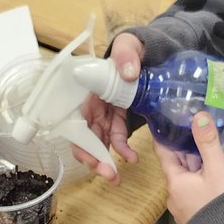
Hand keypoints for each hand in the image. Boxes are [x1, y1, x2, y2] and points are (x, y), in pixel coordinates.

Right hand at [74, 32, 142, 183]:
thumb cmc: (133, 49)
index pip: (74, 121)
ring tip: (115, 178)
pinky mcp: (117, 120)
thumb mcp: (129, 45)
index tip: (90, 157)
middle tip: (106, 173)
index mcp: (85, 90)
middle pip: (83, 138)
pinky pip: (116, 140)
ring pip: (98, 144)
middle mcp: (90, 105)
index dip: (79, 141)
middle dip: (92, 159)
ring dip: (105, 162)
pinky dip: (122, 151)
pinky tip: (132, 159)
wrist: (150, 55)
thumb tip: (127, 74)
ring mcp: (103, 115)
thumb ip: (126, 54)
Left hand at [153, 111, 223, 223]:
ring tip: (205, 148)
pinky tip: (211, 174)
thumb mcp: (217, 169)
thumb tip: (198, 114)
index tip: (165, 119)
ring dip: (194, 165)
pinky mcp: (194, 216)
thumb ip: (208, 142)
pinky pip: (193, 192)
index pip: (163, 153)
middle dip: (185, 149)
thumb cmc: (222, 203)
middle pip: (177, 166)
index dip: (164, 135)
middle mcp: (173, 195)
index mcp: (174, 182)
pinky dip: (199, 179)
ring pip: (186, 179)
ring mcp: (183, 208)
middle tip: (193, 128)